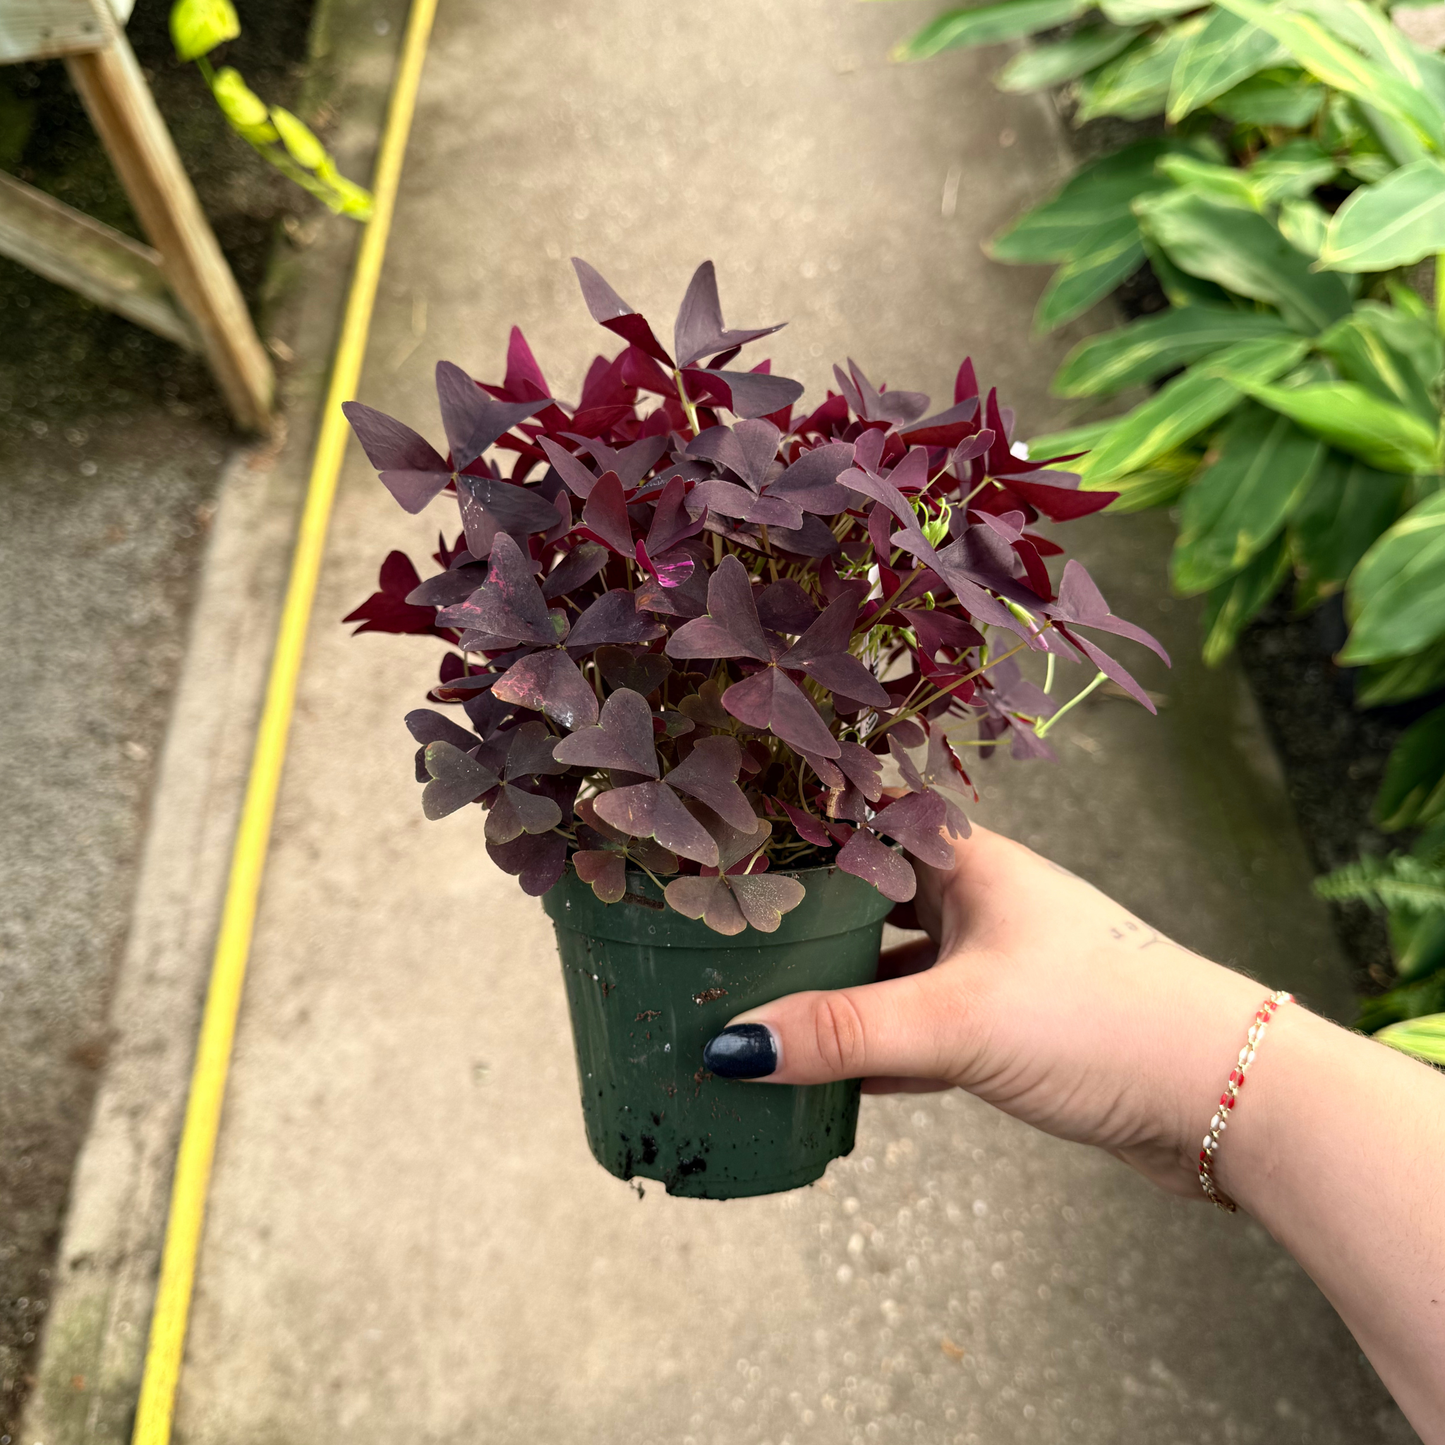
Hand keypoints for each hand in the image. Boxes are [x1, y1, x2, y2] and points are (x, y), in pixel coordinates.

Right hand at [705, 824, 1272, 1198]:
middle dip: (800, 916)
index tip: (722, 838)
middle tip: (720, 929)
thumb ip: (845, 1032)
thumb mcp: (958, 1020)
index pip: (862, 819)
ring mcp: (993, 963)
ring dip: (833, 988)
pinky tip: (824, 1070)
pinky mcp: (1007, 1026)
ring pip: (889, 965)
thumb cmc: (1104, 1017)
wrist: (1227, 1094)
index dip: (795, 823)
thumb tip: (734, 1044)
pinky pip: (915, 1025)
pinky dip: (872, 1045)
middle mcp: (977, 900)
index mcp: (967, 861)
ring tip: (754, 1001)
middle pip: (866, 895)